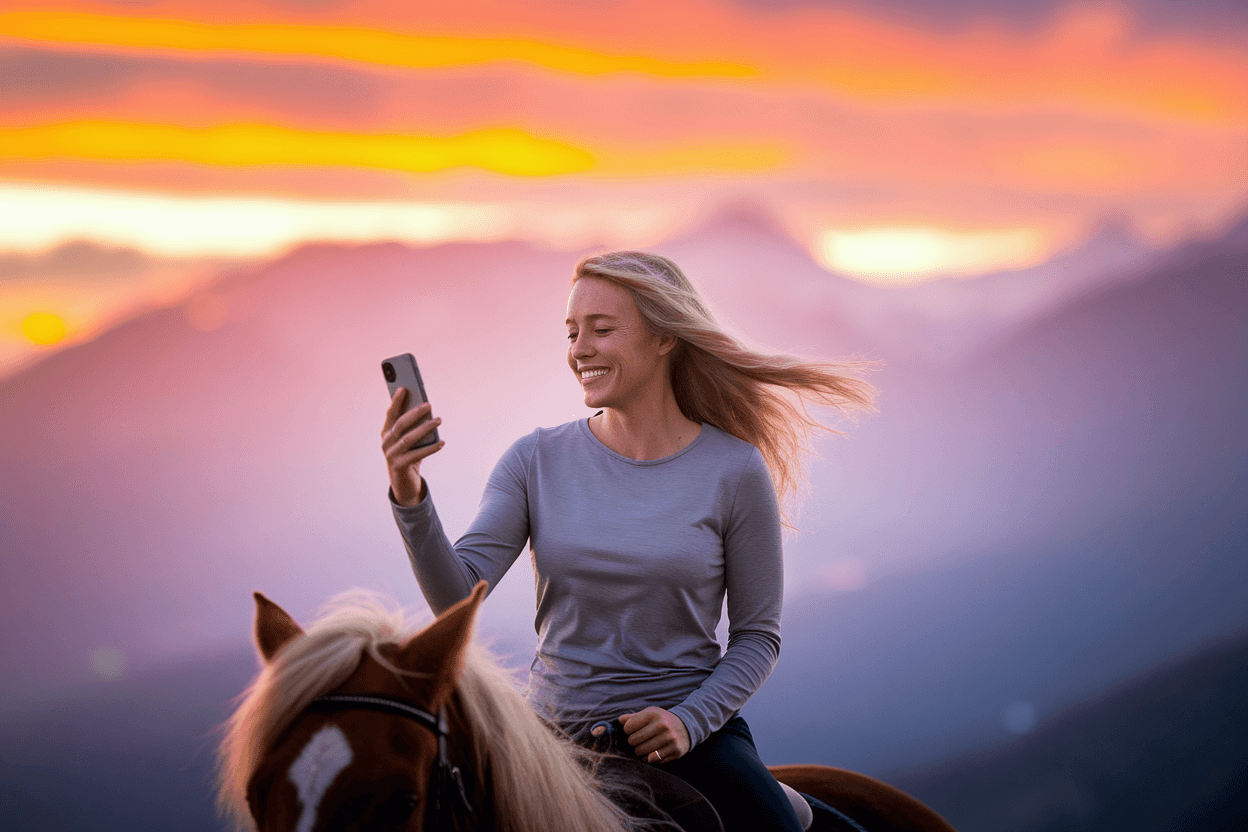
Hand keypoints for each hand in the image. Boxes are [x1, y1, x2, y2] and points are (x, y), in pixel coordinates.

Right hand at [381, 389, 443, 505]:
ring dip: (425, 428)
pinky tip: (442, 442)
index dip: (396, 401)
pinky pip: (417, 454)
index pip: (390, 414)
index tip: (404, 388)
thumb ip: (413, 427)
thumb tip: (426, 411)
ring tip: (439, 420)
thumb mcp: (409, 440)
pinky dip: (431, 448)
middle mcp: (386, 442)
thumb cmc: (408, 455)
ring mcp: (391, 455)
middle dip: (414, 413)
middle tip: (429, 405)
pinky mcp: (399, 466)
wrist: (403, 482)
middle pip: (400, 424)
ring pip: (409, 438)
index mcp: (386, 432)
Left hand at [619, 707, 690, 763]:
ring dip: (640, 751)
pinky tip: (655, 752)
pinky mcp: (675, 750)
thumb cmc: (662, 720)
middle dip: (633, 742)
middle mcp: (662, 725)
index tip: (633, 731)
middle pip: (634, 741)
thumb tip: (619, 720)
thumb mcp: (649, 714)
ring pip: (642, 752)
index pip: (628, 727)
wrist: (686, 726)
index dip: (628, 731)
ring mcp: (670, 738)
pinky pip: (654, 760)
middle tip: (639, 741)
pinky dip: (651, 758)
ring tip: (645, 746)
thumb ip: (633, 717)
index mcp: (653, 714)